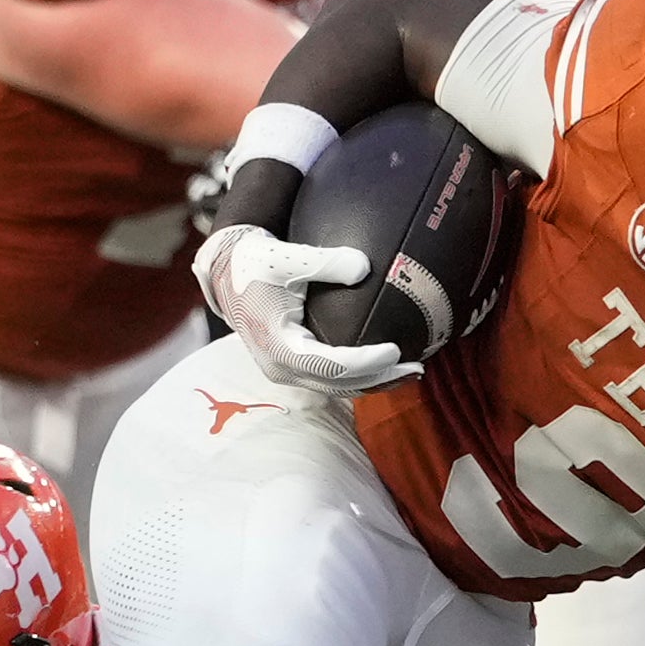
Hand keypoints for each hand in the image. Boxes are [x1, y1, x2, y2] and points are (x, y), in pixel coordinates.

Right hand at [192, 223, 419, 393]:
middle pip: (339, 385)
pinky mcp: (292, 367)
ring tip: (411, 371)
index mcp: (280, 345)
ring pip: (337, 388)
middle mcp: (281, 367)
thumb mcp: (289, 257)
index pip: (331, 365)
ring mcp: (286, 372)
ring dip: (375, 382)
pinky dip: (359, 376)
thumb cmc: (257, 262)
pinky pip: (330, 380)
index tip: (395, 350)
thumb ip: (327, 261)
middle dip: (381, 379)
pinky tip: (387, 366)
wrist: (227, 274)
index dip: (366, 362)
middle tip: (417, 367)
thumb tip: (365, 267)